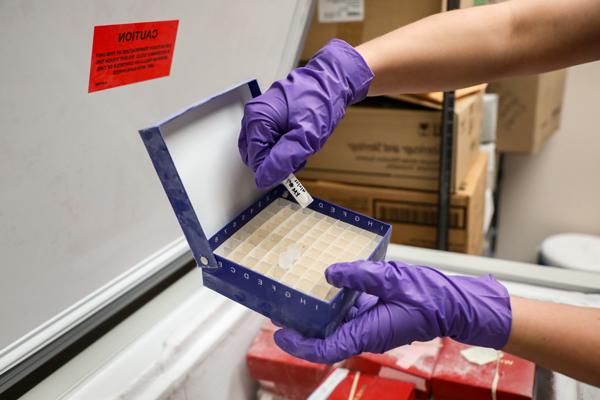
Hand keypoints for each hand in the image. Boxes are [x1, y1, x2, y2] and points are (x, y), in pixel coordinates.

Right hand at [238, 39, 372, 188]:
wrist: (334, 80)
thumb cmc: (322, 100)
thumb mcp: (306, 136)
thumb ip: (283, 160)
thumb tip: (264, 178)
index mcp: (257, 118)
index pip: (254, 159)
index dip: (273, 168)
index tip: (292, 167)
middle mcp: (254, 115)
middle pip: (257, 154)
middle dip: (277, 160)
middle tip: (300, 154)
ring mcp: (262, 114)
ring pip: (265, 149)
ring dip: (282, 153)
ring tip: (302, 143)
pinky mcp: (270, 116)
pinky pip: (271, 139)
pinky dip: (285, 144)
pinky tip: (299, 139)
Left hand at [273, 260, 511, 363]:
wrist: (455, 304)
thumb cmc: (432, 297)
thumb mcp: (393, 279)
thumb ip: (360, 276)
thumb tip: (331, 273)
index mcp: (368, 332)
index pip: (326, 348)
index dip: (300, 344)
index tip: (280, 333)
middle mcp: (365, 333)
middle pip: (325, 338)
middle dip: (301, 328)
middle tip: (280, 309)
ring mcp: (370, 325)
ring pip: (335, 325)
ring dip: (316, 315)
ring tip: (296, 295)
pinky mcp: (375, 315)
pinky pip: (349, 313)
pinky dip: (334, 303)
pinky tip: (327, 284)